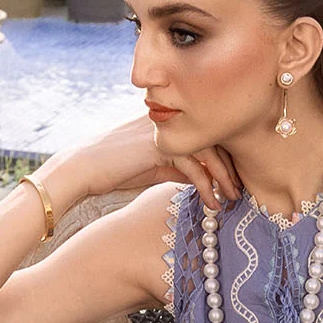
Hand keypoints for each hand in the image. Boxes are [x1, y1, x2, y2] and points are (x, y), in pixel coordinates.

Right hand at [35, 115, 242, 213]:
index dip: (223, 156)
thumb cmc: (115, 170)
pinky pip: (191, 164)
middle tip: (240, 190)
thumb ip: (177, 168)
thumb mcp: (154, 168)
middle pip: (211, 137)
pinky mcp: (157, 145)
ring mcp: (163, 130)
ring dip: (222, 177)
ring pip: (206, 149)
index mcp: (168, 120)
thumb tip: (200, 180)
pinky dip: (204, 185)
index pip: (205, 131)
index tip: (235, 179)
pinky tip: (211, 203)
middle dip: (229, 166)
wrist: (83, 169)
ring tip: (231, 199)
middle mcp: (168, 119)